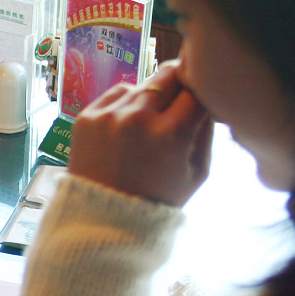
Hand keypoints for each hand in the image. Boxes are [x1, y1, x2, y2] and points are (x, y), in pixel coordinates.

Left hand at [68, 62, 213, 206]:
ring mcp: (109, 115)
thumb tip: (208, 98)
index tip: (201, 101)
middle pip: (169, 75)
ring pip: (143, 84)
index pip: (196, 91)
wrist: (102, 219)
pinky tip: (128, 126)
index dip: (202, 94)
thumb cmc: (157, 200)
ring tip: (149, 125)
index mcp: (171, 134)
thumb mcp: (197, 174)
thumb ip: (206, 132)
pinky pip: (116, 94)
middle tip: (180, 99)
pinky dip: (126, 103)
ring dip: (152, 97)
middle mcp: (138, 118)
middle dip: (179, 83)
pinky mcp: (86, 116)